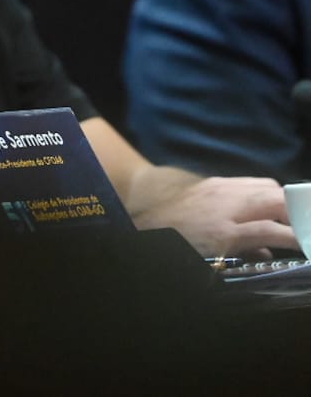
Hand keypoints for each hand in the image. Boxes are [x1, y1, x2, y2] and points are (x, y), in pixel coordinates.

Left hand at [132, 176, 296, 258]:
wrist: (145, 214)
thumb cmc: (178, 241)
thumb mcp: (210, 258)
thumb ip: (245, 255)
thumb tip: (271, 253)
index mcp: (222, 232)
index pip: (271, 231)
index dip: (296, 238)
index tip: (307, 244)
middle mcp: (225, 206)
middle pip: (276, 200)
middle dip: (298, 214)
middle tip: (304, 227)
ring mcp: (221, 189)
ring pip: (268, 186)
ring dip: (285, 201)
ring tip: (291, 216)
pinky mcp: (216, 181)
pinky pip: (252, 181)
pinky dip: (266, 191)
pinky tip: (268, 204)